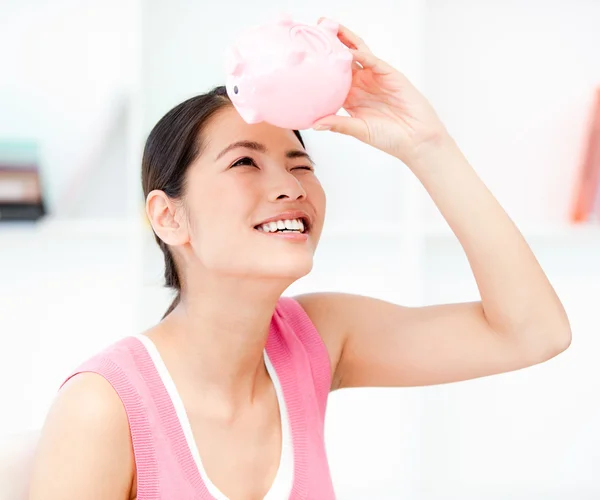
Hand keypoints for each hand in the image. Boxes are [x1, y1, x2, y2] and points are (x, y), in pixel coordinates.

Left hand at [312, 19, 449, 164]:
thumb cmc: (389, 138)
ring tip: (329, 26)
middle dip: (329, 46)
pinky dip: (361, 54)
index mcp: (351, 99)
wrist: (416, 139)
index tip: (303, 59)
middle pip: (342, 61)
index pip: (331, 79)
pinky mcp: (389, 74)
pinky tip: (349, 50)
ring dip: (344, 40)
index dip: (319, 68)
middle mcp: (361, 85)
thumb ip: (338, 124)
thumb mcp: (359, 130)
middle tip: (313, 31)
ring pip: (357, 53)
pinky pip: (372, 61)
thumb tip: (314, 123)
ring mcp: (375, 78)